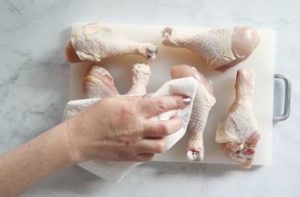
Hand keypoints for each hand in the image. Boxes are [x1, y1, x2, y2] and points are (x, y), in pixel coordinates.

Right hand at [65, 95, 189, 162]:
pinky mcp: (130, 155)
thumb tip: (149, 98)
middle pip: (167, 128)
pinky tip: (151, 143)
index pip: (162, 105)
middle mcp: (137, 127)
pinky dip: (153, 149)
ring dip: (166, 138)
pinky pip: (149, 155)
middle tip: (177, 119)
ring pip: (161, 145)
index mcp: (133, 110)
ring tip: (164, 133)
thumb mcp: (114, 100)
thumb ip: (134, 100)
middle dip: (177, 122)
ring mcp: (134, 144)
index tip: (185, 100)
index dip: (177, 101)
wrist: (80, 137)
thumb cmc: (94, 116)